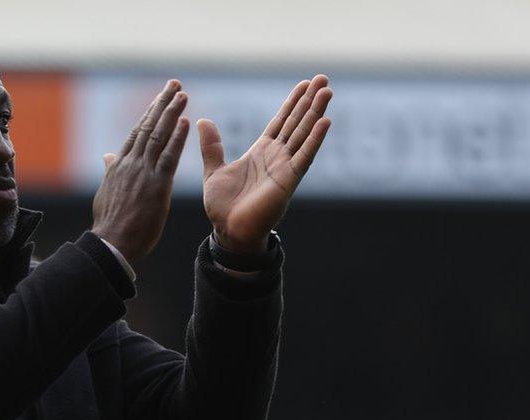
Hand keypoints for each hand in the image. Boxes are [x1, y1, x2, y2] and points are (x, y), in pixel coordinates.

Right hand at [91, 80, 189, 262]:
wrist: (111, 243)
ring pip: (158, 136)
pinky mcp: (156, 185)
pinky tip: (185, 122)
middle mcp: (130, 163)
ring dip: (172, 113)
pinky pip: (168, 157)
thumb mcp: (107, 193)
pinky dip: (177, 138)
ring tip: (182, 94)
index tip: (160, 98)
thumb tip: (108, 156)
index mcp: (120, 165)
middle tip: (174, 84)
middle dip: (162, 103)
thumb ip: (111, 172)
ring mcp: (143, 172)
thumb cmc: (111, 224)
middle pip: (148, 126)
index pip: (137, 133)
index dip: (150, 113)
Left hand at [199, 75, 332, 253]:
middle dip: (309, 101)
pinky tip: (325, 121)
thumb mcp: (214, 169)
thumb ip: (212, 146)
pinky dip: (315, 139)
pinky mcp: (288, 181)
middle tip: (323, 78)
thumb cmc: (223, 206)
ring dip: (316, 113)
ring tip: (327, 91)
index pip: (281, 122)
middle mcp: (277, 157)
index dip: (292, 103)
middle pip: (297, 123)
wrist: (228, 231)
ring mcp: (285, 168)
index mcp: (261, 152)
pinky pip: (304, 157)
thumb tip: (202, 120)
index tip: (304, 84)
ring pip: (304, 134)